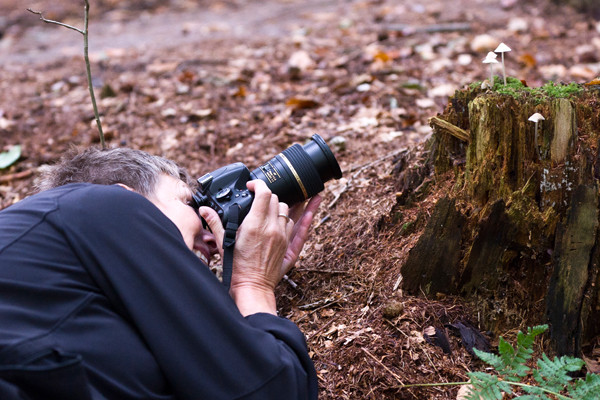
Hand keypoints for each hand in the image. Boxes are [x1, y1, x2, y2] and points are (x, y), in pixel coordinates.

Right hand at [199, 180, 320, 315]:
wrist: (251, 287)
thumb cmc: (236, 267)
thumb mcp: (223, 243)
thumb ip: (215, 223)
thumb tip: (204, 210)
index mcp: (255, 225)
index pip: (264, 194)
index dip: (258, 185)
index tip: (252, 186)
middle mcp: (272, 228)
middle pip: (276, 200)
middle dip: (267, 196)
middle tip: (258, 200)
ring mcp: (283, 237)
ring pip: (287, 211)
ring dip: (280, 207)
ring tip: (274, 205)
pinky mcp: (290, 247)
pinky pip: (302, 227)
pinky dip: (307, 215)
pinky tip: (314, 203)